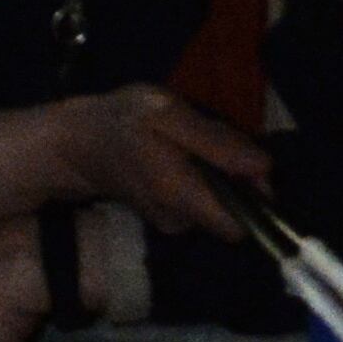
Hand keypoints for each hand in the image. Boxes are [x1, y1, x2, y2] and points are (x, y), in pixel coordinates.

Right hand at [44, 85, 268, 238]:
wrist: (77, 142)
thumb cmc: (123, 121)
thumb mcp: (169, 115)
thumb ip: (216, 142)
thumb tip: (265, 168)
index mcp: (182, 198)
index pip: (241, 226)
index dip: (255, 196)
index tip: (248, 161)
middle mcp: (180, 222)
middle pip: (231, 213)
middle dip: (234, 180)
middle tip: (213, 140)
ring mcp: (172, 223)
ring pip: (215, 205)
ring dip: (215, 176)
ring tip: (191, 144)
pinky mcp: (167, 216)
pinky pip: (199, 201)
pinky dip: (199, 180)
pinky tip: (179, 156)